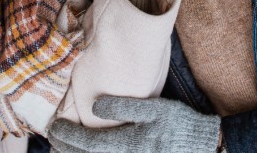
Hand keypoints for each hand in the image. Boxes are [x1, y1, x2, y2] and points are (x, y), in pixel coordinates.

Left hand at [48, 96, 220, 152]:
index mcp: (126, 146)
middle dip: (66, 149)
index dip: (67, 137)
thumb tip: (95, 107)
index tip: (54, 127)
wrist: (203, 147)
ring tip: (63, 148)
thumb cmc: (180, 124)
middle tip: (53, 136)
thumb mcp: (155, 109)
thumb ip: (124, 107)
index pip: (87, 145)